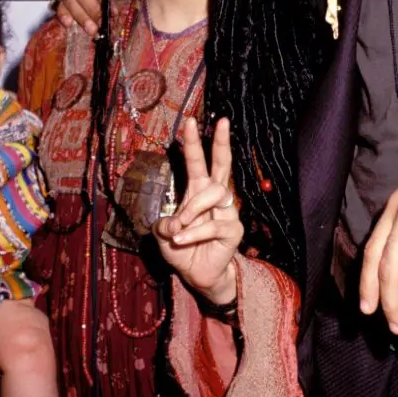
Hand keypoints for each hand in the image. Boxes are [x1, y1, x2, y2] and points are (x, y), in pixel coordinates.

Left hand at [154, 117, 242, 304]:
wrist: (197, 275)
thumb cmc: (182, 249)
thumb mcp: (163, 236)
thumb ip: (164, 225)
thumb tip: (174, 223)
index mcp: (197, 192)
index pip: (198, 162)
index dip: (194, 143)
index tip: (191, 121)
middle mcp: (214, 198)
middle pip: (222, 165)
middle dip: (221, 142)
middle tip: (222, 122)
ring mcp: (227, 212)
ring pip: (215, 193)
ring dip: (193, 208)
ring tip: (179, 227)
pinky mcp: (234, 230)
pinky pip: (215, 225)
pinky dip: (194, 233)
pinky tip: (182, 240)